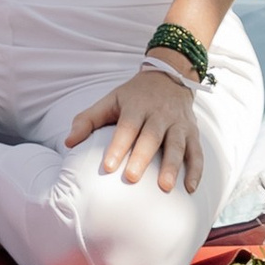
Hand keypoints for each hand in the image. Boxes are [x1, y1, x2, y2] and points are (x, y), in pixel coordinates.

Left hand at [66, 54, 202, 192]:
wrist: (169, 75)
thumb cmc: (134, 96)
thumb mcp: (110, 100)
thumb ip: (88, 120)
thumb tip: (68, 142)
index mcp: (136, 106)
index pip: (126, 126)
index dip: (118, 146)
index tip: (108, 167)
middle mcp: (159, 114)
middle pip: (151, 136)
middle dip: (142, 157)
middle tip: (132, 178)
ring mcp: (178, 123)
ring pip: (176, 144)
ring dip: (172, 165)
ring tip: (165, 187)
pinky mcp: (192, 131)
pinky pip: (196, 151)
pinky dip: (196, 169)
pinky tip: (190, 188)